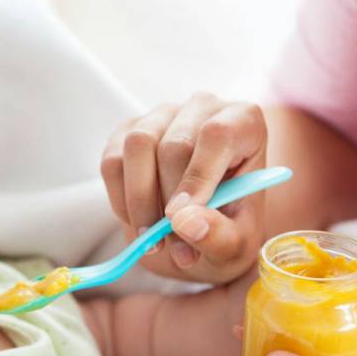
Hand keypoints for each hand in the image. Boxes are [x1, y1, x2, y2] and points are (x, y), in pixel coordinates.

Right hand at [101, 93, 267, 283]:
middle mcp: (203, 108)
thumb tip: (185, 222)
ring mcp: (162, 115)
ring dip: (139, 201)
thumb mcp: (237, 243)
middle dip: (167, 203)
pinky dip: (120, 200)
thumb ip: (220, 235)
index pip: (217, 135)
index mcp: (244, 122)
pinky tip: (139, 223)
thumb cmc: (229, 226)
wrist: (203, 225)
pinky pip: (112, 161)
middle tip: (172, 247)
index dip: (197, 177)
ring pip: (137, 146)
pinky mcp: (128, 131)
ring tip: (153, 241)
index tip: (180, 219)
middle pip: (173, 145)